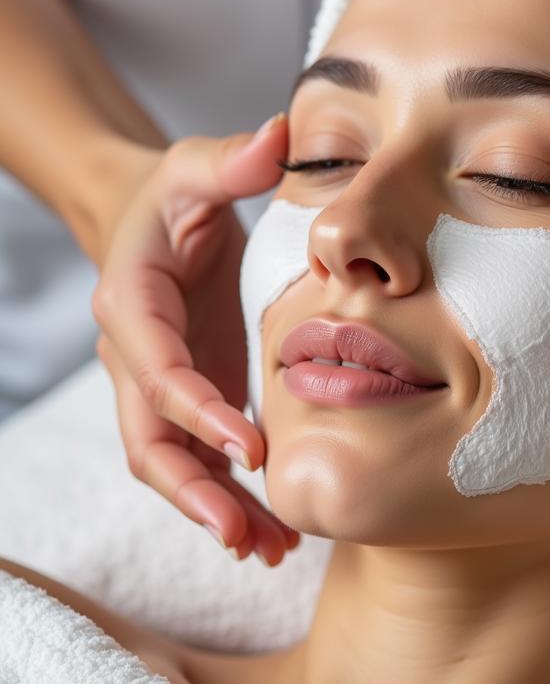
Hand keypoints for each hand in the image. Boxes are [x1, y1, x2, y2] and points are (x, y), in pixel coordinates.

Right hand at [92, 114, 297, 564]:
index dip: (199, 412)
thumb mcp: (200, 167)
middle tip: (246, 538)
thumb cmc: (175, 196)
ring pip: (173, 465)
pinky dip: (229, 495)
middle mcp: (136, 358)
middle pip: (150, 441)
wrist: (152, 222)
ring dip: (215, 511)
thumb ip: (235, 158)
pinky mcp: (188, 398)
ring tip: (269, 551)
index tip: (253, 450)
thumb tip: (282, 133)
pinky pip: (199, 458)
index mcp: (132, 305)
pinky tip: (270, 530)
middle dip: (194, 493)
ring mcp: (160, 387)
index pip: (159, 370)